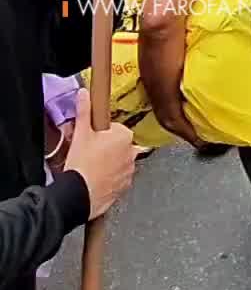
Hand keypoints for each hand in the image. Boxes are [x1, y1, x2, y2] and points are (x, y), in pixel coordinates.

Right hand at [65, 89, 135, 218]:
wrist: (79, 195)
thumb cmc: (82, 164)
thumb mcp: (81, 133)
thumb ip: (84, 110)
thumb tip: (84, 94)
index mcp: (124, 135)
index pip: (115, 128)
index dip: (102, 133)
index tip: (93, 138)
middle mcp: (131, 152)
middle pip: (119, 144)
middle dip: (107, 147)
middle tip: (91, 152)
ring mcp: (130, 170)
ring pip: (120, 161)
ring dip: (111, 162)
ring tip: (93, 167)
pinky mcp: (125, 186)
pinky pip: (119, 177)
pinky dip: (111, 178)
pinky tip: (98, 179)